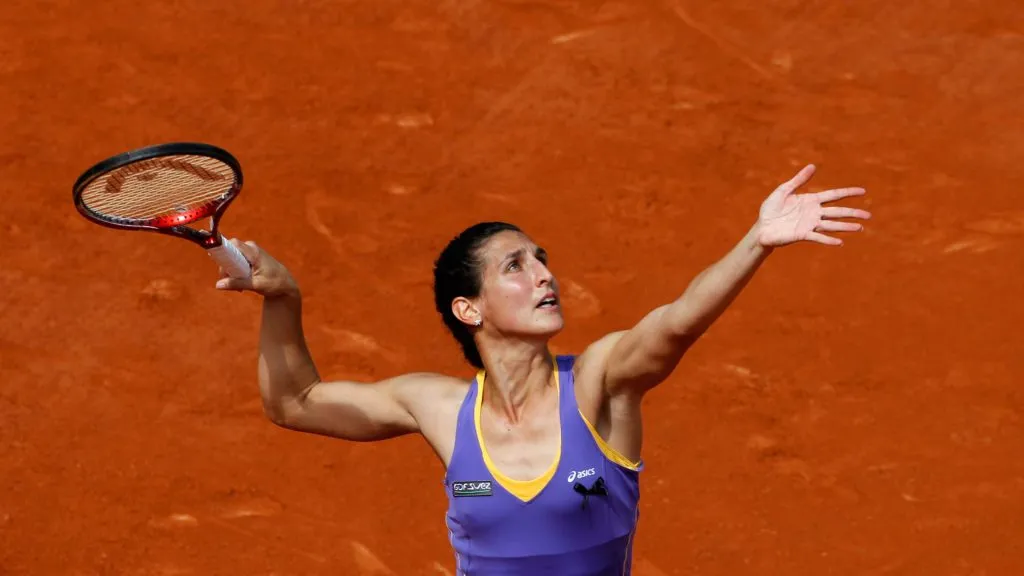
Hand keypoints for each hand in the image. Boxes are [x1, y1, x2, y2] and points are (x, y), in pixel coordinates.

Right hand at [214, 239, 299, 297]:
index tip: (212, 255)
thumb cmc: (274, 283)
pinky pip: (236, 261)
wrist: (286, 284)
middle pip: (229, 252)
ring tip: (238, 286)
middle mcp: (251, 248)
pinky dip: (235, 272)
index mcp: (253, 252)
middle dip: (225, 266)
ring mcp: (250, 252)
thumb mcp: (256, 285)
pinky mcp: (250, 257)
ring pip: (231, 258)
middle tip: (228, 280)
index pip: (232, 243)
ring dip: (230, 271)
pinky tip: (240, 285)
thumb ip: (237, 283)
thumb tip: (218, 284)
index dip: (220, 246)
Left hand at [756, 164, 871, 246]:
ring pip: (831, 225)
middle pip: (837, 211)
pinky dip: (828, 240)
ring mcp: (809, 224)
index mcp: (811, 200)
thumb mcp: (783, 190)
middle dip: (853, 212)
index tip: (863, 191)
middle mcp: (814, 213)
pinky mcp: (803, 235)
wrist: (762, 227)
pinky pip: (818, 237)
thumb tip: (813, 166)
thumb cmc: (771, 209)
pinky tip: (840, 242)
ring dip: (845, 226)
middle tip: (868, 215)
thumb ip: (798, 180)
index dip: (848, 193)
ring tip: (860, 227)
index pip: (834, 195)